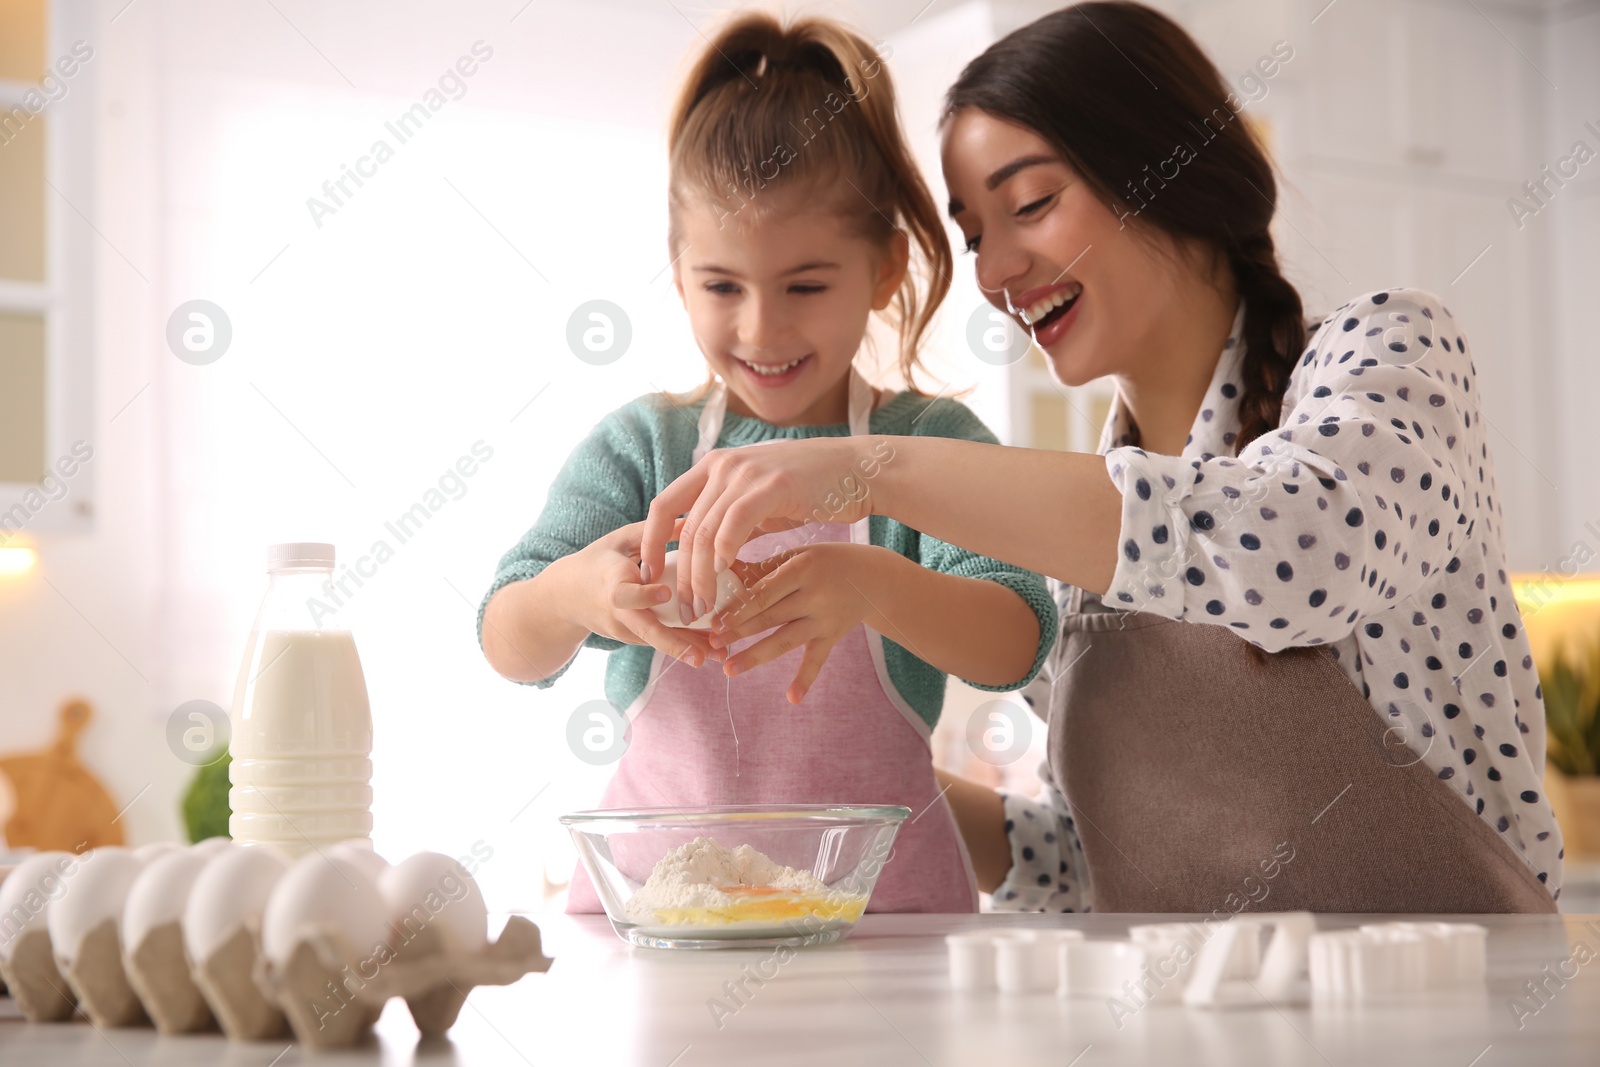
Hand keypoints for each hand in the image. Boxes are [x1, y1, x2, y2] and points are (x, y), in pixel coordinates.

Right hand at [564, 520, 722, 668]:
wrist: (564, 599)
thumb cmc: (596, 561)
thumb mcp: (618, 540)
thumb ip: (651, 531)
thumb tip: (690, 516)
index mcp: (611, 583)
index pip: (625, 594)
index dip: (644, 595)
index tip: (666, 593)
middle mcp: (618, 612)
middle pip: (645, 631)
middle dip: (673, 644)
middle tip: (699, 656)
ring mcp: (625, 630)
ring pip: (659, 642)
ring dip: (689, 650)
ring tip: (718, 656)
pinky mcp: (633, 639)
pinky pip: (661, 641)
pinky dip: (685, 645)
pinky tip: (713, 650)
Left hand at [640, 436, 897, 628]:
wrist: (858, 470)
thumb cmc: (812, 488)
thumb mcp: (760, 500)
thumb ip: (729, 518)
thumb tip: (703, 550)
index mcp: (713, 466)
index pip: (663, 506)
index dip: (650, 543)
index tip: (650, 577)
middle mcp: (722, 465)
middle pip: (683, 528)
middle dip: (680, 574)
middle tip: (684, 609)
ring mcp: (744, 473)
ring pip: (704, 532)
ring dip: (701, 577)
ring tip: (703, 608)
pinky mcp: (769, 486)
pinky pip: (733, 525)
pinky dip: (724, 554)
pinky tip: (727, 578)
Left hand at [707, 542, 899, 703]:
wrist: (875, 578)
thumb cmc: (827, 561)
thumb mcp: (799, 555)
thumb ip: (764, 567)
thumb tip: (721, 571)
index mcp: (803, 568)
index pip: (764, 591)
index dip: (738, 607)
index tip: (714, 621)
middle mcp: (815, 595)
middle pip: (770, 617)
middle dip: (738, 632)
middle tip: (711, 644)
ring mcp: (825, 619)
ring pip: (785, 640)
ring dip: (756, 656)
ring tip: (729, 670)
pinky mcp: (833, 636)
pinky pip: (817, 660)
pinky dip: (806, 679)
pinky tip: (792, 698)